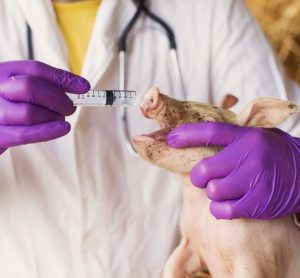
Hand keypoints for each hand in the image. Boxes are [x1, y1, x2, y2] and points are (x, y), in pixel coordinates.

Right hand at [0, 60, 89, 154]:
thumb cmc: (6, 107)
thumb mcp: (17, 90)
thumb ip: (40, 86)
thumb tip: (78, 88)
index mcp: (1, 72)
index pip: (35, 69)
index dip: (63, 78)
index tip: (84, 86)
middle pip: (30, 87)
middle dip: (58, 98)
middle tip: (71, 108)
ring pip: (29, 113)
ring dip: (52, 117)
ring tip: (59, 119)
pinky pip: (24, 134)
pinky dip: (48, 131)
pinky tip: (63, 128)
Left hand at [167, 122, 299, 219]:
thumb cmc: (272, 152)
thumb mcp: (255, 135)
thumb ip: (230, 136)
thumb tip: (194, 133)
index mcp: (246, 137)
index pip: (211, 132)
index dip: (187, 135)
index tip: (170, 139)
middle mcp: (250, 157)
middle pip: (204, 170)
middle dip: (198, 176)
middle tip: (205, 177)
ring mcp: (254, 181)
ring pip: (213, 191)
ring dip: (213, 192)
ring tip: (225, 188)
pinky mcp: (258, 204)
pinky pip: (222, 210)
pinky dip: (219, 209)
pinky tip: (229, 203)